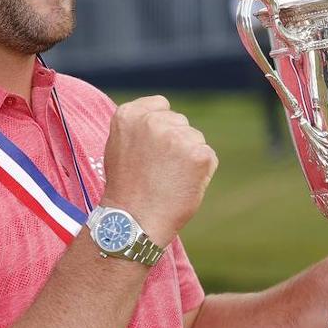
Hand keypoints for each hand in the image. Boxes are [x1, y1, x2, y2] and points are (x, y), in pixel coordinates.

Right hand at [99, 95, 217, 246]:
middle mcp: (154, 121)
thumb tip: (163, 116)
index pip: (160, 105)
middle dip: (175, 142)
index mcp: (130, 114)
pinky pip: (208, 157)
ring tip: (168, 180)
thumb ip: (139, 127)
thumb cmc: (126, 189)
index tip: (153, 148)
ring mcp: (178, 136)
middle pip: (180, 122)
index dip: (160, 127)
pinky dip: (201, 173)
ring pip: (195, 139)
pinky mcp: (200, 154)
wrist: (134, 222)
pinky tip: (182, 186)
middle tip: (159, 171)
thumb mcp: (119, 146)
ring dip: (188, 157)